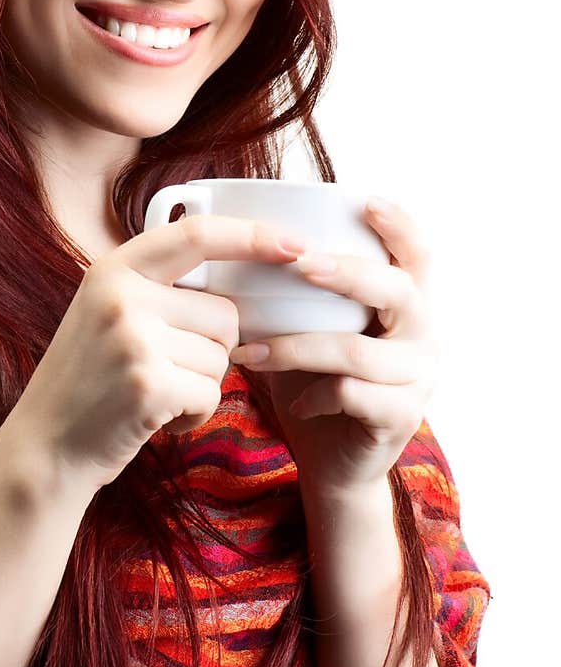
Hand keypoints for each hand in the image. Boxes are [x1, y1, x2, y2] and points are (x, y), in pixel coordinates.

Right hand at [15, 215, 304, 494]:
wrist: (46, 448)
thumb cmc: (89, 382)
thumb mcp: (107, 313)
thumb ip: (159, 289)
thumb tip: (240, 279)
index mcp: (114, 269)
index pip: (197, 235)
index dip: (251, 236)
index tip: (294, 244)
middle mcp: (122, 296)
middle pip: (224, 313)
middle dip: (213, 350)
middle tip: (164, 371)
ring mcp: (133, 340)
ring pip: (222, 358)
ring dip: (201, 386)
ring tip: (153, 395)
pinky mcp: (148, 385)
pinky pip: (211, 394)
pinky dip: (194, 415)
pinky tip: (155, 419)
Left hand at [229, 198, 440, 499]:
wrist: (334, 464)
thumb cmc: (319, 385)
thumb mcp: (314, 332)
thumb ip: (302, 296)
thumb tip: (241, 246)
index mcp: (407, 307)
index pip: (418, 256)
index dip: (400, 226)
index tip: (367, 202)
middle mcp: (424, 336)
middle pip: (398, 290)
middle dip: (346, 272)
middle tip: (299, 264)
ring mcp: (418, 379)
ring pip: (357, 350)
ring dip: (296, 348)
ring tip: (251, 354)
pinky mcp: (401, 418)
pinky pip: (352, 394)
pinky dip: (314, 394)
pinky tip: (296, 401)